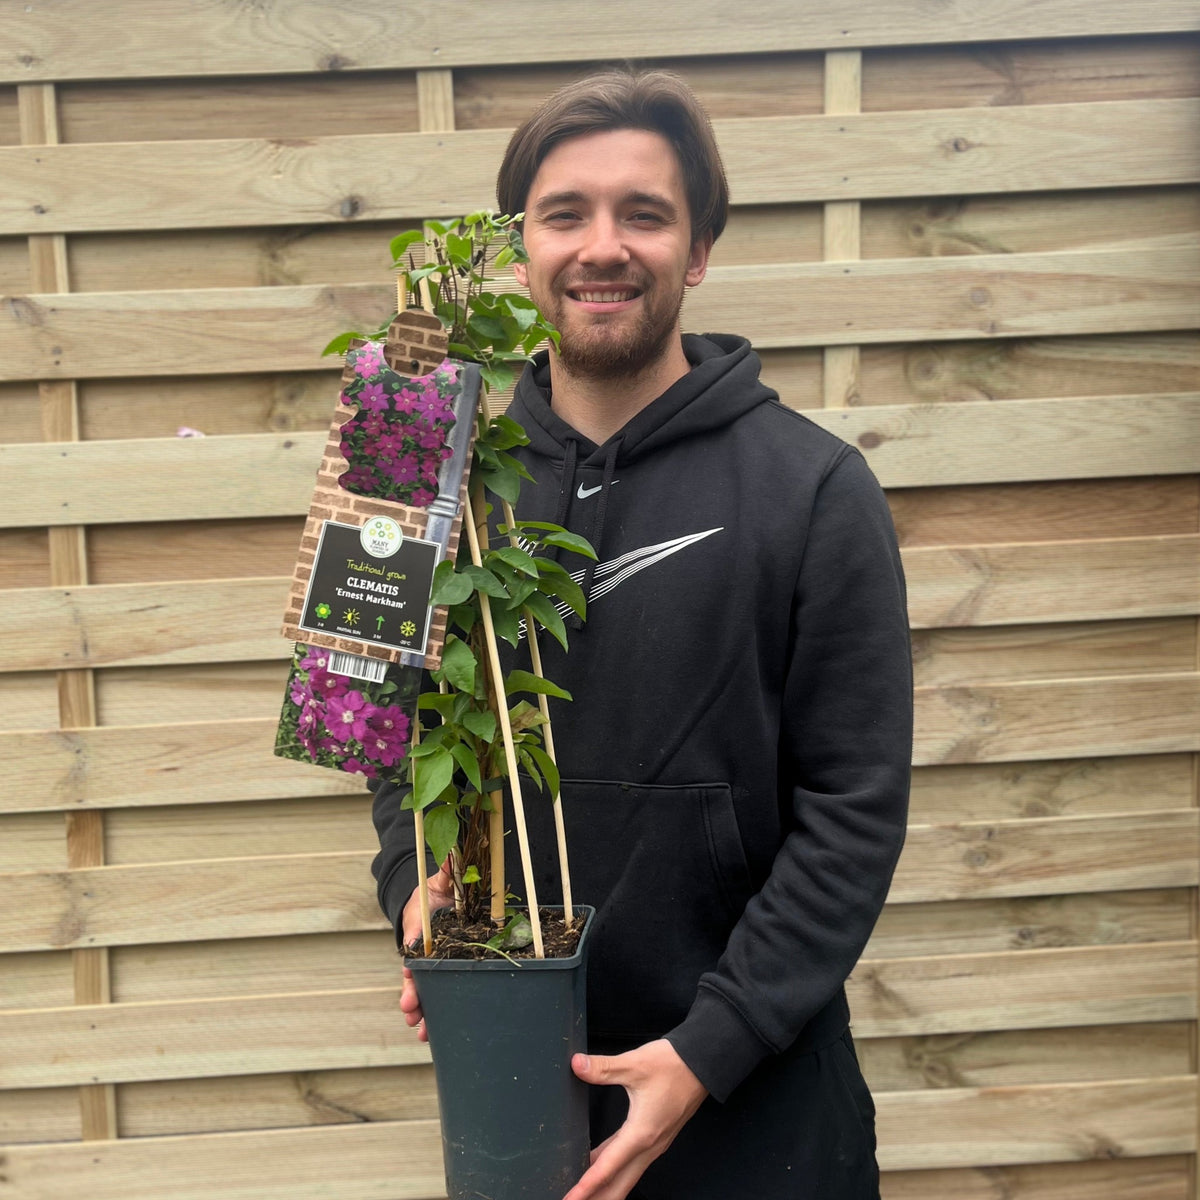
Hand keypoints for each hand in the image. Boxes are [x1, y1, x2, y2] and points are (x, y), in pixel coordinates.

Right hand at [398, 862, 454, 1042]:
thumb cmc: (437, 894)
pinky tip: (431, 1034)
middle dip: (412, 993)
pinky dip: (434, 1014)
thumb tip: (453, 854)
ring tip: (419, 1031)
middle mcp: (424, 951)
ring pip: (424, 991)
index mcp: (422, 929)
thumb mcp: (440, 881)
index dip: (413, 961)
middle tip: (410, 1011)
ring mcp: (432, 966)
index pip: (414, 945)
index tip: (410, 972)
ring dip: (421, 1011)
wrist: (438, 905)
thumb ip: (447, 872)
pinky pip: (438, 995)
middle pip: (415, 975)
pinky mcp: (443, 975)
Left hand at [563, 1040, 707, 1199]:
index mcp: (641, 1134)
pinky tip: (597, 1164)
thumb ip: (603, 1068)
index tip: (570, 1199)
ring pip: (626, 1176)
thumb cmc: (673, 1065)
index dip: (585, 1187)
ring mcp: (654, 1144)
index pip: (608, 1169)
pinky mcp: (656, 1137)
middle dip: (596, 1198)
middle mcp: (649, 1146)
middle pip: (619, 1185)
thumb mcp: (635, 1063)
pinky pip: (631, 1162)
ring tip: (583, 1191)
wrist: (703, 1062)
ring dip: (604, 1187)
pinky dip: (613, 1170)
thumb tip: (578, 1065)